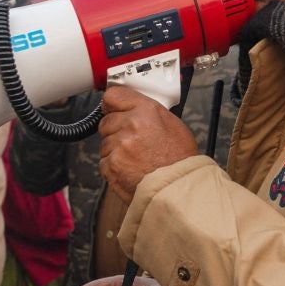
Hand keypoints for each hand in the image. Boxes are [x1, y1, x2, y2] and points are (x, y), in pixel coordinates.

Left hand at [98, 85, 198, 200]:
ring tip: (135, 158)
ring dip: (115, 149)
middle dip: (115, 130)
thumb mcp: (173, 125)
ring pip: (104, 142)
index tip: (112, 107)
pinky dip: (114, 166)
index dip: (112, 104)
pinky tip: (131, 169)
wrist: (177, 189)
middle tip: (132, 141)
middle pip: (106, 121)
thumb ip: (149, 113)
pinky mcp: (111, 165)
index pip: (114, 96)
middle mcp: (130, 125)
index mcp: (146, 111)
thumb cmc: (180, 161)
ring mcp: (118, 146)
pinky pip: (104, 161)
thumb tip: (135, 108)